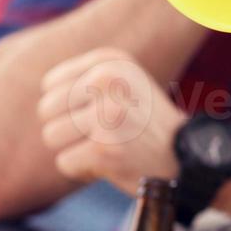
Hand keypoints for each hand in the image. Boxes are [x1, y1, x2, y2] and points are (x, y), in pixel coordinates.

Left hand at [36, 48, 185, 194]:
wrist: (185, 156)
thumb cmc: (143, 124)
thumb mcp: (121, 85)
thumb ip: (83, 79)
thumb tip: (45, 86)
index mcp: (111, 61)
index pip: (50, 85)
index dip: (71, 106)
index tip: (106, 110)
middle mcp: (109, 79)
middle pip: (46, 110)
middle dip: (69, 129)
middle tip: (107, 132)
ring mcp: (107, 113)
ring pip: (51, 137)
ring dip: (76, 149)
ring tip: (111, 145)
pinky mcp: (103, 147)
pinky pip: (65, 163)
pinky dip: (84, 169)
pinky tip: (114, 162)